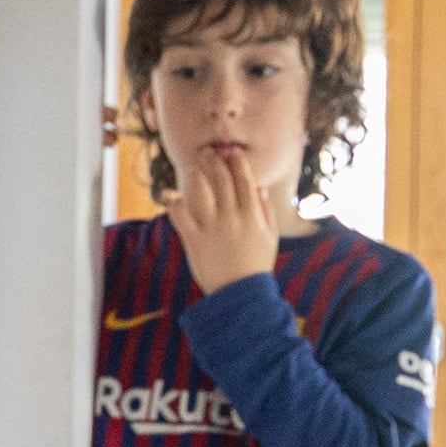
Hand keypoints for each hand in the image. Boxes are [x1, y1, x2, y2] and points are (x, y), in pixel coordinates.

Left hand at [166, 144, 283, 292]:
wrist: (240, 293)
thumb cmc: (255, 264)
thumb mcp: (269, 236)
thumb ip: (265, 210)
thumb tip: (258, 186)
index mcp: (252, 215)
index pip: (245, 180)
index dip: (237, 162)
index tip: (232, 152)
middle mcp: (232, 217)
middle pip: (222, 180)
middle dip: (214, 162)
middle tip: (208, 152)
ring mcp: (212, 228)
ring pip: (201, 191)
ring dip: (196, 175)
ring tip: (194, 167)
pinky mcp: (194, 240)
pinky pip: (180, 215)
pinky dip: (176, 204)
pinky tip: (175, 199)